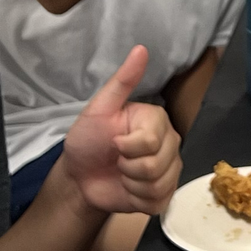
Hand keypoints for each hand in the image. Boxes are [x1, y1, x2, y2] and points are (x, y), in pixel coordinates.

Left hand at [61, 45, 181, 215]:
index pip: (151, 141)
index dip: (127, 147)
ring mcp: (170, 170)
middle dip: (127, 167)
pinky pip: (158, 201)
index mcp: (156, 120)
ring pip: (158, 185)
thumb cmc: (88, 139)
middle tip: (117, 160)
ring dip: (131, 184)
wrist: (79, 177)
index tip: (113, 143)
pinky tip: (129, 189)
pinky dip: (137, 199)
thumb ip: (122, 81)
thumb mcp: (99, 109)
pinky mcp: (164, 194)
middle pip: (156, 165)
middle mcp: (170, 143)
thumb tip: (141, 48)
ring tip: (122, 174)